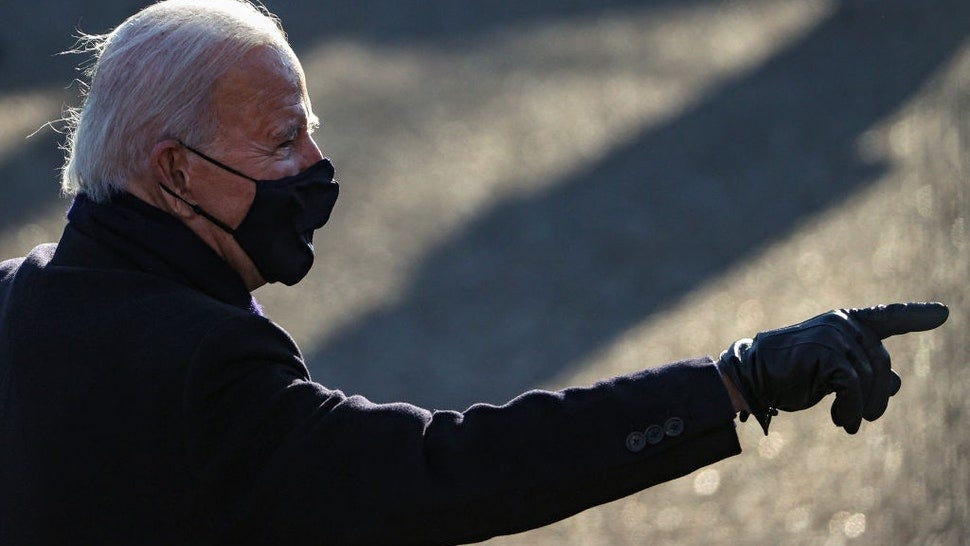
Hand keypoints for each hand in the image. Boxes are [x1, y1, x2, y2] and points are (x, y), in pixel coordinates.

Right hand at [717, 302, 947, 434]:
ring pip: (870, 379)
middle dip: (878, 396)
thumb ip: (865, 372)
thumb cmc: (791, 374)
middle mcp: (842, 323)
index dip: (915, 316)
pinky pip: (854, 387)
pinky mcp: (826, 354)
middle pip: (882, 364)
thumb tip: (897, 383)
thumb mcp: (834, 373)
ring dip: (863, 408)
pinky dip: (851, 410)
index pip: (887, 317)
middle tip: (866, 418)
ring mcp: (834, 336)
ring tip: (847, 421)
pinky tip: (841, 420)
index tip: (944, 313)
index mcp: (845, 321)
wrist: (752, 376)